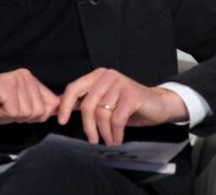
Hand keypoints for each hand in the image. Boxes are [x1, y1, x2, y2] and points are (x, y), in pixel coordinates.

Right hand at [0, 68, 58, 124]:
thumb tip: (57, 113)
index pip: (52, 103)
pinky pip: (13, 111)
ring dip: (11, 116)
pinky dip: (2, 114)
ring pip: (26, 112)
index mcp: (33, 81)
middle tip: (7, 109)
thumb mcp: (19, 108)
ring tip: (0, 106)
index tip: (21, 114)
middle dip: (22, 118)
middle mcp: (27, 76)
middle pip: (39, 111)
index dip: (39, 116)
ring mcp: (17, 79)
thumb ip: (36, 109)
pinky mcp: (7, 84)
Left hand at [57, 68, 187, 144]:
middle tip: (92, 140)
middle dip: (88, 127)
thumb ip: (84, 102)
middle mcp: (107, 76)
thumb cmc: (127, 106)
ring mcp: (120, 84)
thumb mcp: (104, 102)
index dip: (65, 106)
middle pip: (87, 104)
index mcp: (97, 75)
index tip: (62, 122)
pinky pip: (116, 120)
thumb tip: (58, 109)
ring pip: (102, 114)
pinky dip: (115, 133)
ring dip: (104, 133)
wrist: (158, 105)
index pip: (73, 88)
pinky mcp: (132, 96)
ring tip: (109, 141)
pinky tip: (117, 138)